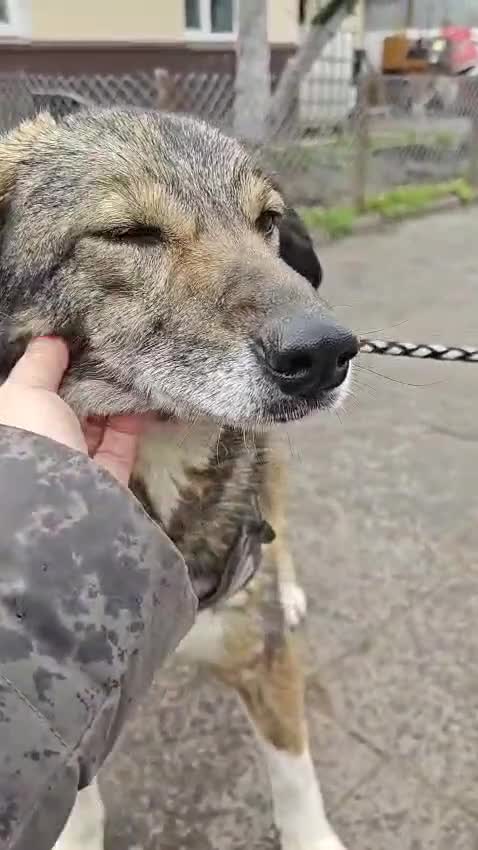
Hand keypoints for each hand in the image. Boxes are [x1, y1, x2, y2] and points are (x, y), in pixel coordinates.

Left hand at [0, 337, 144, 485]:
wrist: (59, 500)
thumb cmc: (30, 437)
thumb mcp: (25, 390)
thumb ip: (39, 362)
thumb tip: (51, 340)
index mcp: (14, 425)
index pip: (32, 393)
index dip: (50, 368)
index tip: (73, 342)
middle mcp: (41, 447)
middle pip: (67, 407)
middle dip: (86, 381)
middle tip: (108, 349)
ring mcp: (74, 465)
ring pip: (96, 425)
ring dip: (111, 398)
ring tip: (128, 366)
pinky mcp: (108, 478)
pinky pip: (121, 443)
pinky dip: (132, 420)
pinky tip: (141, 394)